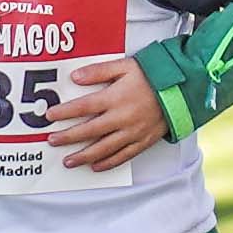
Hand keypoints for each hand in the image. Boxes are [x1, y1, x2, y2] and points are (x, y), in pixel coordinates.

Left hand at [49, 54, 168, 172]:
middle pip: (89, 131)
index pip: (83, 107)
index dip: (64, 112)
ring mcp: (132, 133)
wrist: (183, 89)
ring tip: (68, 161)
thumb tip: (75, 77)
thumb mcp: (125, 66)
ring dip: (83, 156)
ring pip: (103, 149)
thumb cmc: (153, 75)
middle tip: (51, 141)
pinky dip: (108, 163)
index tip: (50, 116)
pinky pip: (123, 156)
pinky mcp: (143, 141)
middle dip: (68, 137)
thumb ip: (99, 71)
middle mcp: (122, 118)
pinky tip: (96, 166)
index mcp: (115, 98)